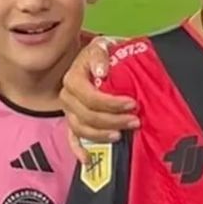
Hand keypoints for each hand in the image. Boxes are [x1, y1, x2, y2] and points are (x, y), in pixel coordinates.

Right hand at [60, 37, 139, 163]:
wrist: (98, 57)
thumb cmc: (103, 52)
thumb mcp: (103, 44)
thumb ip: (101, 55)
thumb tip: (101, 71)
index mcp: (74, 77)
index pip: (90, 96)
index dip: (111, 103)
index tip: (131, 103)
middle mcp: (68, 95)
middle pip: (87, 115)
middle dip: (113, 120)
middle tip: (135, 120)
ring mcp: (69, 110)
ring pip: (82, 129)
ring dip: (103, 135)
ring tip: (122, 133)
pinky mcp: (72, 120)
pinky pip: (72, 138)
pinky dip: (79, 150)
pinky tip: (88, 159)